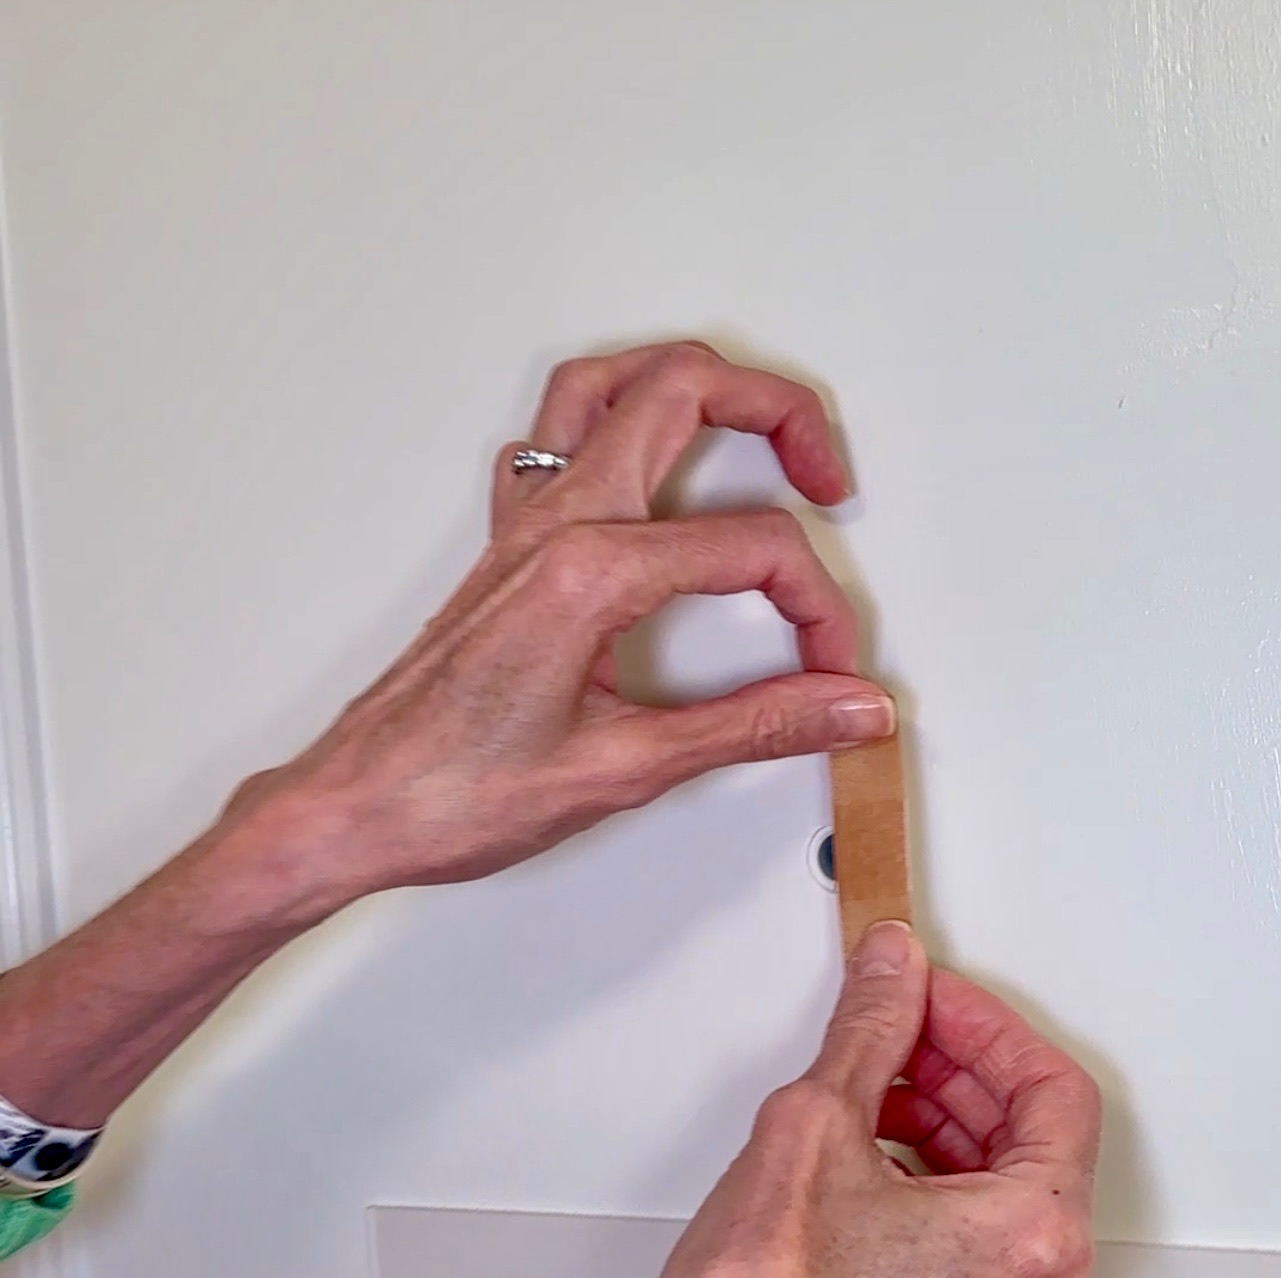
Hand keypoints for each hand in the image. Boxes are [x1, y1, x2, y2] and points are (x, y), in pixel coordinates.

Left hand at [238, 342, 891, 915]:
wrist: (353, 809)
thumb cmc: (457, 794)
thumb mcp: (627, 769)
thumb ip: (753, 727)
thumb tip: (845, 706)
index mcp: (592, 570)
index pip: (752, 547)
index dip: (817, 606)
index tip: (831, 670)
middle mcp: (554, 524)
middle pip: (686, 390)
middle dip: (783, 416)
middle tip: (830, 484)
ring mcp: (522, 525)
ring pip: (611, 384)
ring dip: (692, 384)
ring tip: (754, 431)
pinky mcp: (503, 547)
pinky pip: (555, 436)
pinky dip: (613, 419)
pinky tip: (646, 467)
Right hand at [479, 927, 1098, 1277]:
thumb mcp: (811, 1127)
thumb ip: (870, 1029)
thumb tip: (894, 972)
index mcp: (1033, 1236)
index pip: (1052, 1089)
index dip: (984, 1024)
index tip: (924, 994)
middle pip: (1032, 1139)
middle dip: (959, 1068)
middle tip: (891, 1023)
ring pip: (1000, 1189)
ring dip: (939, 1121)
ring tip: (862, 1084)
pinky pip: (970, 1240)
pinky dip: (926, 1181)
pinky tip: (856, 1155)